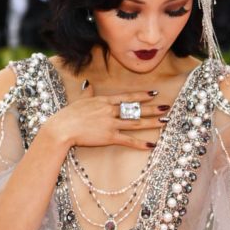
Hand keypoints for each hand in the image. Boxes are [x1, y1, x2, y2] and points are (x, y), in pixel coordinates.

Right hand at [44, 82, 168, 150]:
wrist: (62, 128)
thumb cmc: (68, 115)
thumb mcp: (80, 101)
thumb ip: (88, 93)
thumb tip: (89, 84)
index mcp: (104, 101)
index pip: (127, 97)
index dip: (142, 95)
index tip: (154, 93)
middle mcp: (110, 110)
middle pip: (136, 109)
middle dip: (153, 108)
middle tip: (167, 108)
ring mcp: (111, 123)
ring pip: (136, 123)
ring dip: (152, 123)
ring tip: (165, 122)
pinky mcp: (109, 137)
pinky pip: (128, 140)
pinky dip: (140, 143)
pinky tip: (151, 145)